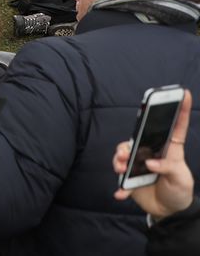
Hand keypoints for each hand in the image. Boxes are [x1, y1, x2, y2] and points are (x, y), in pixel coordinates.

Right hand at [114, 90, 193, 220]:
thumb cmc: (178, 190)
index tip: (185, 93)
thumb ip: (169, 168)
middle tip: (126, 152)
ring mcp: (139, 163)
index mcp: (171, 150)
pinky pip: (120, 177)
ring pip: (123, 154)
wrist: (167, 211)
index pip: (176, 128)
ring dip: (119, 161)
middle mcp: (152, 152)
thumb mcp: (181, 179)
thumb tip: (150, 162)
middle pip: (138, 138)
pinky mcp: (130, 177)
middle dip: (129, 142)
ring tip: (122, 170)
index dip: (181, 110)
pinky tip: (121, 192)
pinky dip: (120, 185)